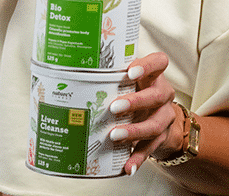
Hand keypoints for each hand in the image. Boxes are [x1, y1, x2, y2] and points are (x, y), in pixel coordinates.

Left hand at [104, 52, 183, 174]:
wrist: (157, 116)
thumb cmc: (134, 93)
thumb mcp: (126, 81)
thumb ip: (107, 78)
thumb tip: (64, 79)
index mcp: (153, 76)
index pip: (159, 62)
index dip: (148, 66)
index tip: (130, 72)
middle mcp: (162, 94)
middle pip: (157, 95)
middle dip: (136, 102)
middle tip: (114, 107)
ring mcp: (164, 116)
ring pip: (155, 124)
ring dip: (134, 131)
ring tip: (115, 135)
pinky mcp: (161, 137)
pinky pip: (150, 149)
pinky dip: (138, 158)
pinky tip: (128, 166)